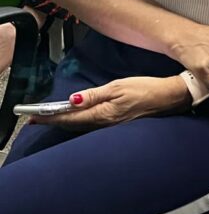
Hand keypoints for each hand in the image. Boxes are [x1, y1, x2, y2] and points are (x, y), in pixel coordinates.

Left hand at [32, 75, 189, 127]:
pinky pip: (91, 126)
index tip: (34, 117)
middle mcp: (104, 124)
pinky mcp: (116, 125)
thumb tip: (72, 100)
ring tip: (50, 119)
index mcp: (103, 114)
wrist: (169, 98)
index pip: (70, 117)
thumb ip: (94, 95)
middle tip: (35, 120)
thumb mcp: (119, 86)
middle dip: (54, 122)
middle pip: (72, 125)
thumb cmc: (146, 89)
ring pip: (80, 127)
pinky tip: (75, 119)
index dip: (51, 117)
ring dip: (64, 123)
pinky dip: (78, 123)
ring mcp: (110, 127)